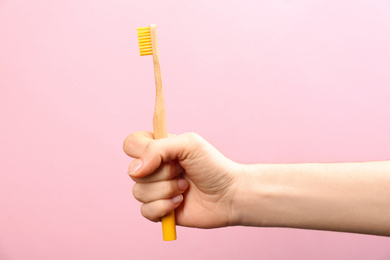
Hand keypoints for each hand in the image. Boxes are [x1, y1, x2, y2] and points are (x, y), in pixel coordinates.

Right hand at [123, 131, 240, 227]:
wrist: (229, 194)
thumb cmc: (212, 166)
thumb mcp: (188, 145)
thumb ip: (157, 149)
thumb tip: (134, 170)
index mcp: (158, 149)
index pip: (131, 144)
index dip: (141, 152)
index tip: (163, 157)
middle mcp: (154, 169)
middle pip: (133, 172)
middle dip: (162, 174)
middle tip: (182, 172)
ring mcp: (156, 190)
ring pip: (139, 192)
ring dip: (166, 191)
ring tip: (185, 188)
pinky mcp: (160, 210)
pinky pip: (145, 211)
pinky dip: (164, 207)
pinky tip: (180, 203)